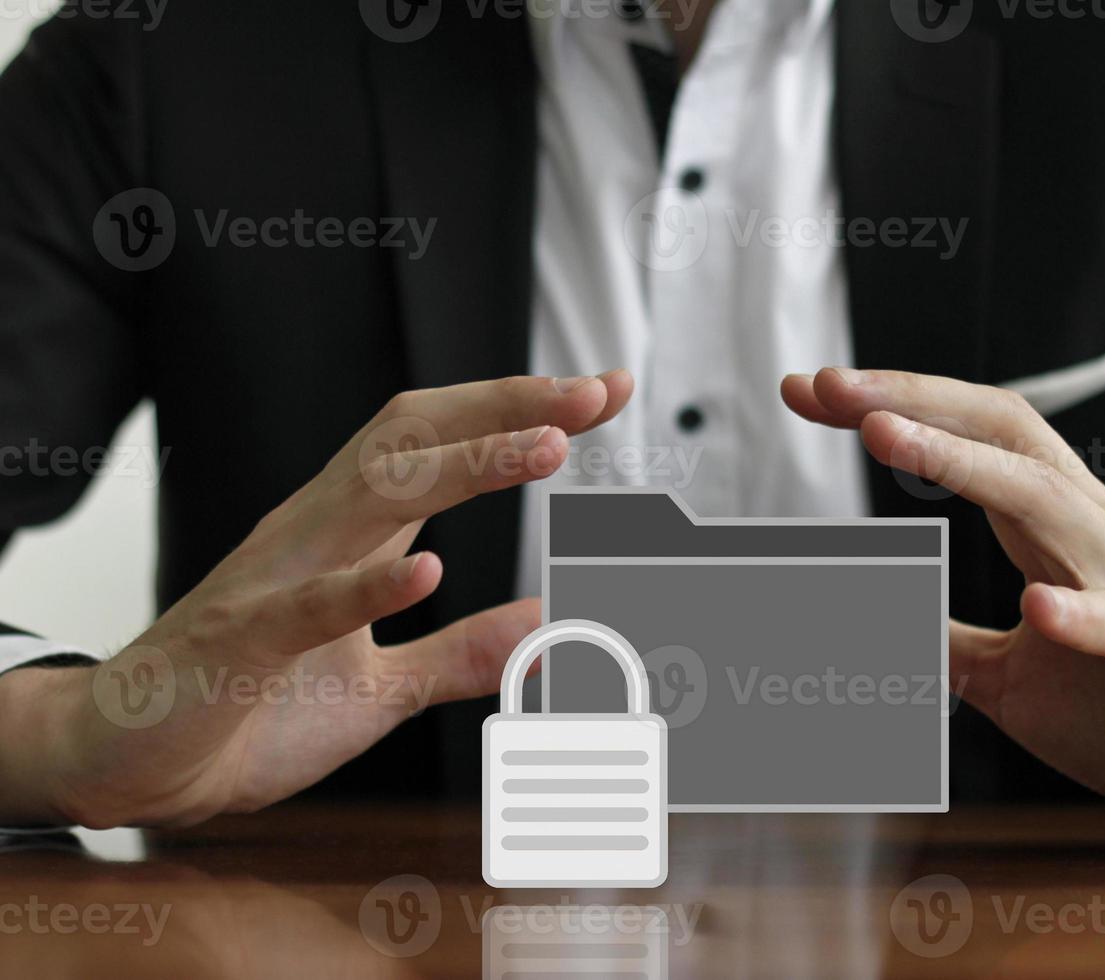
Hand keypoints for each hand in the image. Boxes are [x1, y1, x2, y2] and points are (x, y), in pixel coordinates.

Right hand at [7, 372, 632, 828]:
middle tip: (591, 394)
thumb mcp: (382, 687)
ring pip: (372, 495)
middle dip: (505, 408)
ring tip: (546, 448)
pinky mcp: (239, 641)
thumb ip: (461, 654)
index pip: (440, 445)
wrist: (132, 760)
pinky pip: (304, 605)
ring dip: (463, 467)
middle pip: (413, 438)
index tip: (601, 395)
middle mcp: (316, 532)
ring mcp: (276, 579)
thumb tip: (544, 627)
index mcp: (349, 534)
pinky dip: (366, 587)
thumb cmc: (250, 708)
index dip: (518, 413)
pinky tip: (428, 570)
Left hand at [783, 368, 1104, 838]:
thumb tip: (869, 624)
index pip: (973, 440)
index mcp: (1055, 529)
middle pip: (1006, 435)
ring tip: (887, 436)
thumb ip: (944, 639)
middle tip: (831, 384)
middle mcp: (1095, 534)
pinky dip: (1082, 614)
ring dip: (965, 465)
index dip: (894, 408)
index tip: (811, 392)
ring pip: (1053, 501)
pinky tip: (1036, 608)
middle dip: (915, 402)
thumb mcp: (1008, 673)